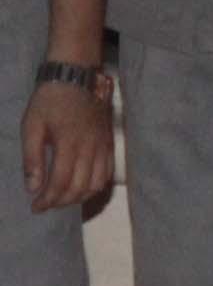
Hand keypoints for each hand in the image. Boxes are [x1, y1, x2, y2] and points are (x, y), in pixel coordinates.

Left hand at [22, 79, 110, 212]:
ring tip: (62, 199)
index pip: (61, 182)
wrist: (76, 78)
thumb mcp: (31, 127)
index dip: (48, 199)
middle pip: (80, 187)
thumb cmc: (49, 102)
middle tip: (46, 204)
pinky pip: (107, 172)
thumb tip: (33, 188)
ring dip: (79, 197)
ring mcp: (102, 146)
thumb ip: (32, 159)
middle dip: (61, 202)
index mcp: (68, 144)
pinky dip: (95, 186)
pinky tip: (82, 188)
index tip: (35, 207)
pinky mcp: (108, 144)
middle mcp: (90, 148)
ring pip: (96, 183)